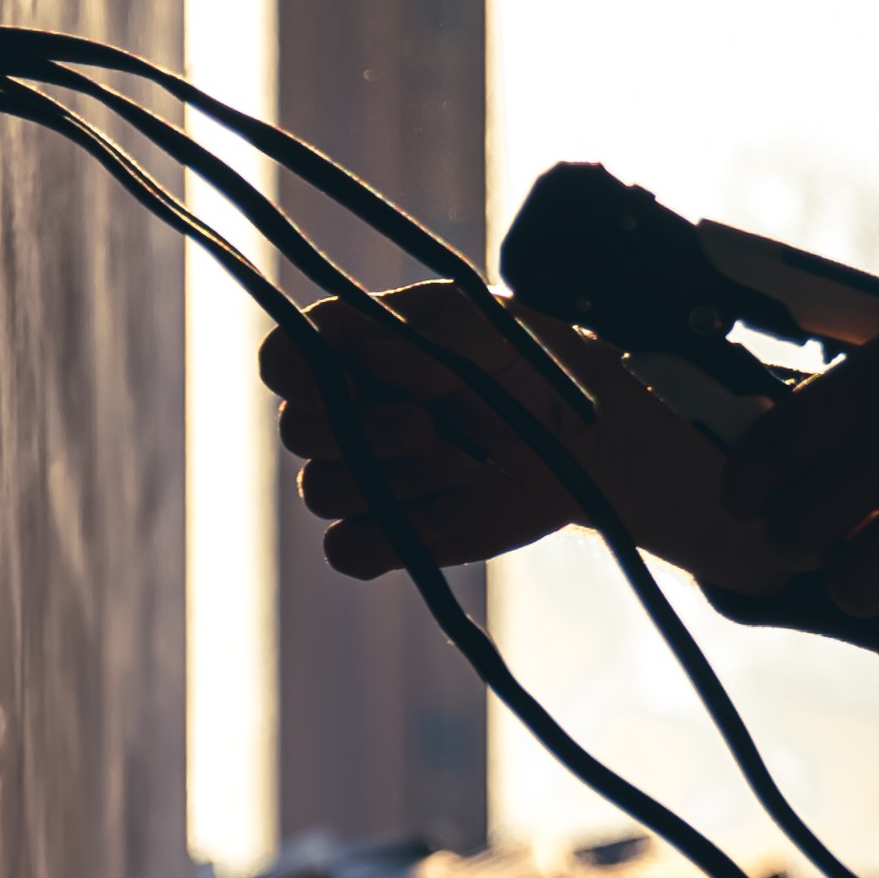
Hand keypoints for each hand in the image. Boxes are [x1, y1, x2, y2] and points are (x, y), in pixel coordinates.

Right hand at [262, 281, 787, 591]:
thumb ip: (430, 334)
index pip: (285, 356)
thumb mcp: (494, 327)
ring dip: (392, 480)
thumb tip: (368, 356)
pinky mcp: (393, 534)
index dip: (294, 370)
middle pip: (298, 430)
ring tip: (465, 463)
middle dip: (361, 430)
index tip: (343, 376)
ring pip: (322, 490)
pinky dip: (389, 535)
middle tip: (428, 428)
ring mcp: (368, 476)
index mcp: (360, 350)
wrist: (592, 441)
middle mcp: (350, 412)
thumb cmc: (539, 367)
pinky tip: (447, 511)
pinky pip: (346, 550)